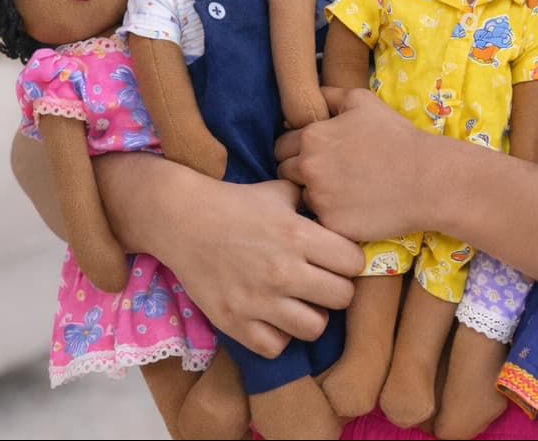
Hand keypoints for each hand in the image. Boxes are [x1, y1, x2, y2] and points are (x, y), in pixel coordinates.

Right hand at [98, 155, 364, 358]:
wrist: (184, 220)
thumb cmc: (238, 203)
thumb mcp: (282, 192)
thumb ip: (315, 204)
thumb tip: (343, 214)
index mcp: (299, 235)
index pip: (353, 263)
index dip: (350, 260)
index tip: (339, 258)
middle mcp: (283, 271)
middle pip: (342, 298)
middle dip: (337, 289)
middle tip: (323, 281)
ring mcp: (259, 301)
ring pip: (314, 329)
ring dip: (311, 315)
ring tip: (300, 302)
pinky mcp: (234, 323)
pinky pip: (276, 347)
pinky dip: (278, 335)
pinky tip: (273, 316)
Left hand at [276, 86, 431, 241]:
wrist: (426, 178)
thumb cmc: (396, 137)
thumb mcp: (363, 101)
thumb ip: (330, 95)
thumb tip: (310, 97)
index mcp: (311, 137)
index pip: (282, 145)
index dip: (297, 147)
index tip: (317, 152)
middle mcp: (308, 168)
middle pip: (284, 172)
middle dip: (299, 170)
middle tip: (328, 172)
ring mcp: (318, 199)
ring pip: (299, 197)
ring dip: (313, 193)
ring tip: (341, 190)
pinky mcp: (330, 224)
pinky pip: (319, 220)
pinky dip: (330, 214)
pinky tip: (351, 207)